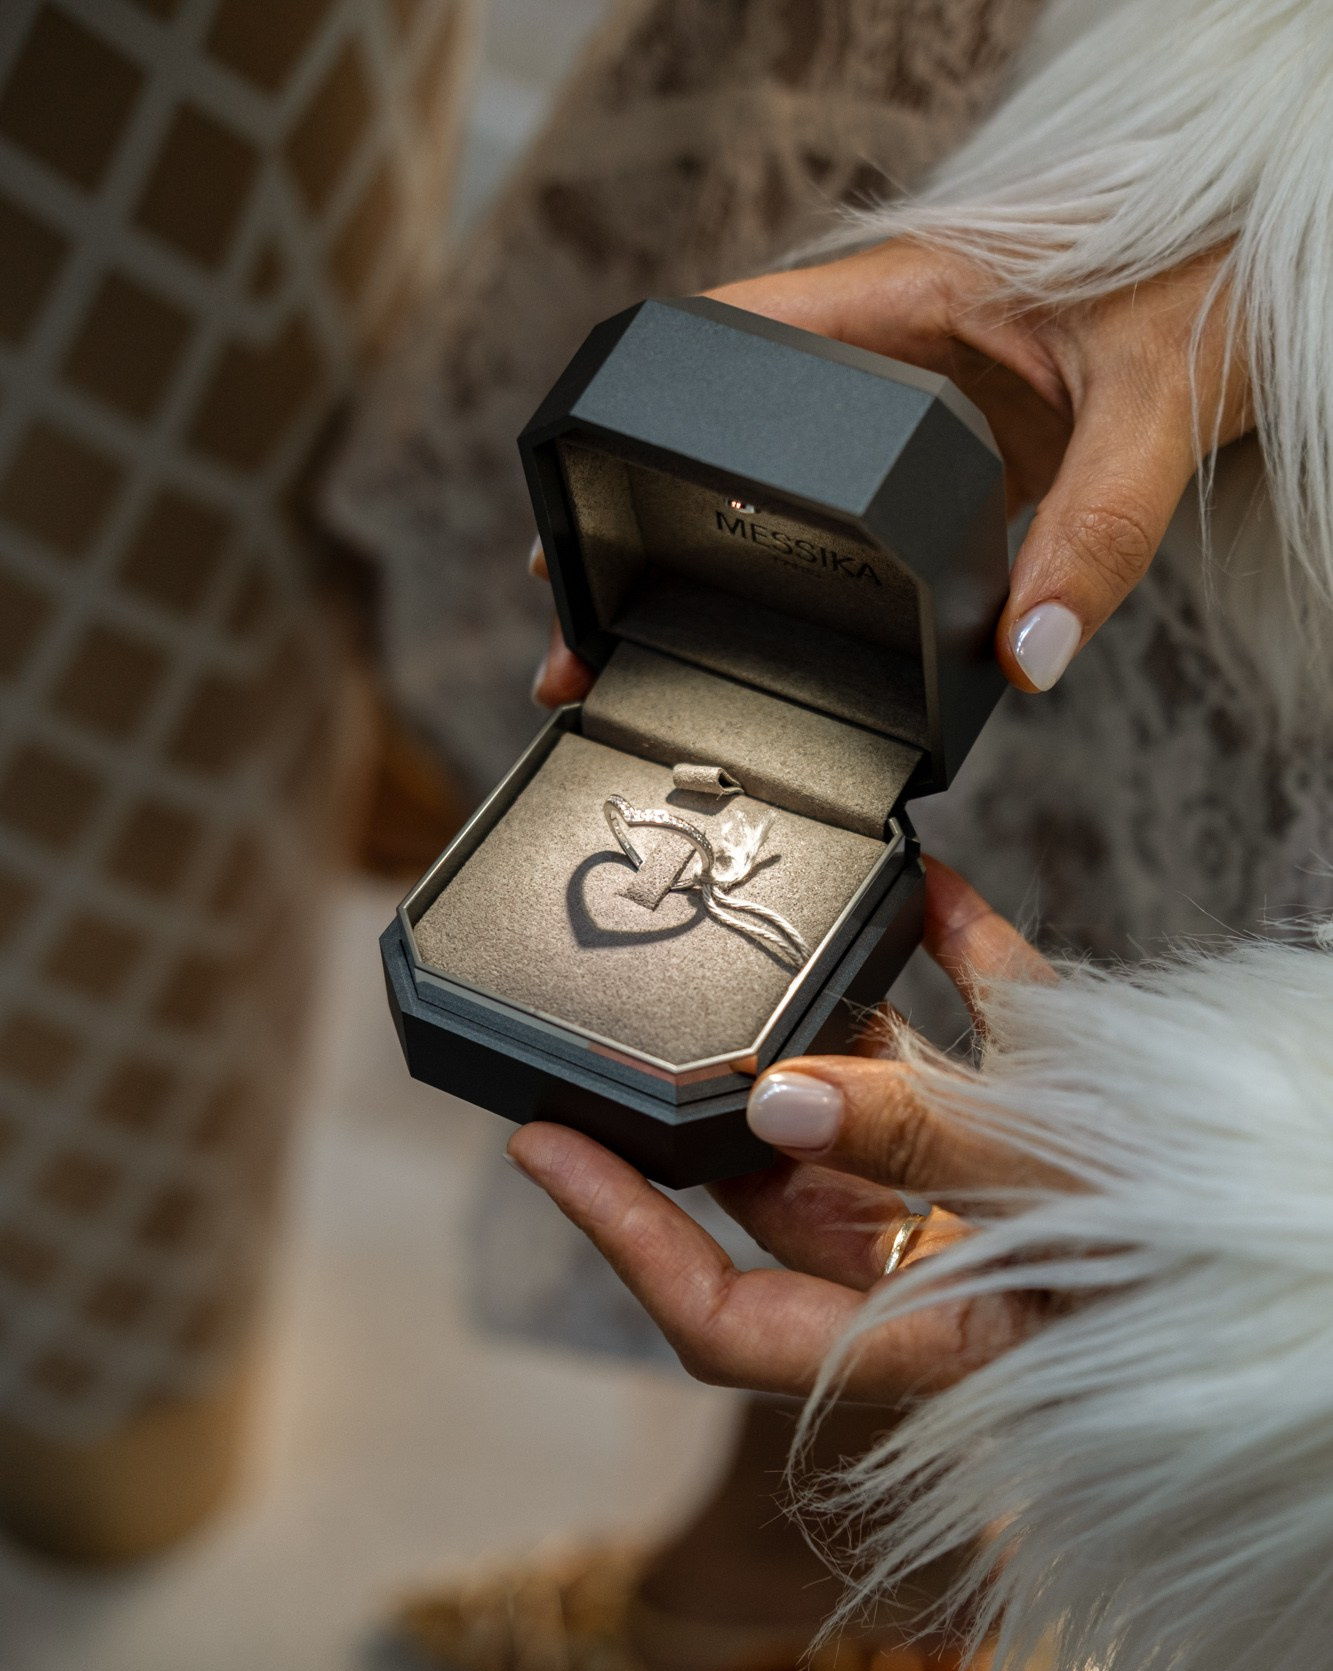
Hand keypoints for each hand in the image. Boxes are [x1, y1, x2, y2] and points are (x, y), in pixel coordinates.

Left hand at [507, 861, 1067, 1400]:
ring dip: (830, 1026)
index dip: (624, 1239)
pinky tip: (932, 889)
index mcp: (930, 1334)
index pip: (727, 1315)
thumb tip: (778, 1098)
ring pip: (874, 1111)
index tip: (544, 1149)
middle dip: (709, 1105)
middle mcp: (952, 1272)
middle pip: (784, 1191)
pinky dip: (961, 965)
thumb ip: (922, 1145)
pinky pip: (991, 1039)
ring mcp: (1009, 1197)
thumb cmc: (1218, 1251)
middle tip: (624, 1024)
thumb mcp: (1063, 1194)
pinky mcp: (1074, 1122)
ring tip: (770, 939)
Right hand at [530, 237, 1250, 706]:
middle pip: (732, 427)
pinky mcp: (949, 448)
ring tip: (646, 640)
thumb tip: (1025, 658)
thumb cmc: (1214, 286)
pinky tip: (770, 631)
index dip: (647, 418)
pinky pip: (853, 512)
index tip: (584, 504)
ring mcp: (912, 400)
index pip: (738, 334)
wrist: (1270, 278)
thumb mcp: (1157, 408)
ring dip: (717, 551)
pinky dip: (804, 571)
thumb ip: (1100, 533)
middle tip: (590, 615)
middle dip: (655, 518)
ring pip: (783, 477)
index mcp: (908, 295)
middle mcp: (891, 345)